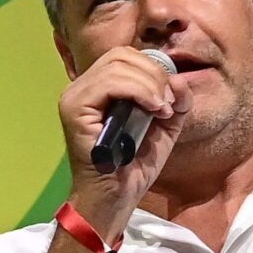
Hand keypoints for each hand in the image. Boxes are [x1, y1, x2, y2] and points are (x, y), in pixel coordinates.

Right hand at [59, 44, 184, 236]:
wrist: (116, 197)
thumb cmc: (134, 166)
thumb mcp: (163, 127)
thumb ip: (175, 100)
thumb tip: (178, 78)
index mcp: (98, 88)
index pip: (125, 56)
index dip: (153, 69)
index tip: (169, 98)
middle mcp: (81, 88)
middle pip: (121, 55)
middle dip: (154, 74)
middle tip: (166, 104)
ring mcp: (74, 97)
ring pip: (117, 65)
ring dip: (149, 84)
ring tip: (160, 109)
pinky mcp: (74, 109)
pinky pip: (108, 83)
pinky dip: (138, 91)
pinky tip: (152, 109)